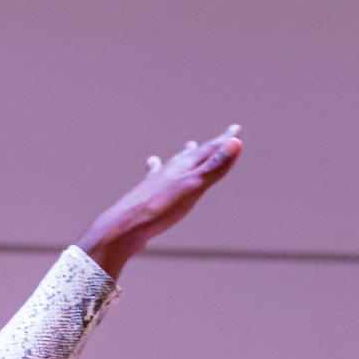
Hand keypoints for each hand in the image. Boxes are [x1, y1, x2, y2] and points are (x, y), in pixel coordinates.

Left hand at [75, 125, 241, 278]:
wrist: (123, 229)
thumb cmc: (159, 208)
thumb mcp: (192, 186)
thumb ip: (214, 166)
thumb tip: (235, 142)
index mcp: (182, 168)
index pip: (208, 150)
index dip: (224, 141)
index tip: (235, 129)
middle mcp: (167, 172)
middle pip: (190, 157)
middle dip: (205, 149)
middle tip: (213, 141)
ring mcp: (155, 186)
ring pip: (172, 167)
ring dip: (182, 158)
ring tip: (185, 150)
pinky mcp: (145, 201)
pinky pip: (156, 184)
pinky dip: (158, 176)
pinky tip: (151, 182)